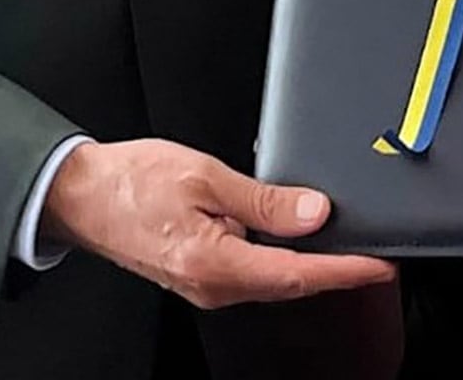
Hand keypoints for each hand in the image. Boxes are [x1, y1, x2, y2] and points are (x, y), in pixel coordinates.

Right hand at [41, 138, 393, 307]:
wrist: (82, 196)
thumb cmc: (132, 182)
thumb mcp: (205, 176)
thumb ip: (264, 199)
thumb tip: (314, 213)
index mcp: (217, 264)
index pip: (298, 274)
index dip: (346, 269)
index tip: (380, 263)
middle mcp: (214, 286)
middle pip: (291, 283)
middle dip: (337, 269)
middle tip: (375, 252)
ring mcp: (206, 285)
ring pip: (274, 279)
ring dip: (311, 264)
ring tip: (346, 243)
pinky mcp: (200, 274)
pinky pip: (254, 272)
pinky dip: (283, 258)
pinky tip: (297, 239)